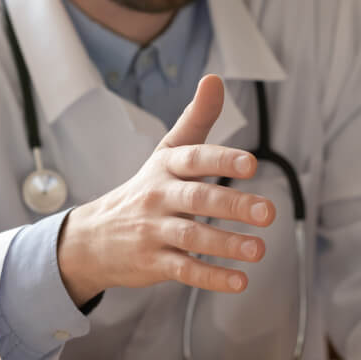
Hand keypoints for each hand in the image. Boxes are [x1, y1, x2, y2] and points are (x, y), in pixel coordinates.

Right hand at [57, 75, 275, 304]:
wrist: (92, 238)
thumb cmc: (144, 190)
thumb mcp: (166, 153)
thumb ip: (196, 119)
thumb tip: (214, 78)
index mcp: (166, 167)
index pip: (193, 159)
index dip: (221, 160)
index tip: (251, 164)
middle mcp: (158, 197)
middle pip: (196, 199)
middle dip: (232, 205)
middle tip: (268, 213)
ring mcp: (153, 231)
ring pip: (191, 236)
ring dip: (227, 244)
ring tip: (260, 249)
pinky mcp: (153, 262)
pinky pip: (184, 270)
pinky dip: (211, 277)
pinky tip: (239, 281)